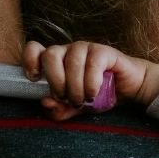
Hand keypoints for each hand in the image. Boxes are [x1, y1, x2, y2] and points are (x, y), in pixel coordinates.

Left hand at [22, 40, 158, 120]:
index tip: (35, 79)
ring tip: (82, 99)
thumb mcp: (74, 108)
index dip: (30, 60)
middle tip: (66, 97)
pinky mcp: (103, 50)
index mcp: (56, 61)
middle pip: (51, 55)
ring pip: (71, 61)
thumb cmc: (97, 95)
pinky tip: (94, 93)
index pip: (34, 49)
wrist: (128, 90)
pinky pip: (92, 63)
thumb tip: (45, 102)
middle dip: (56, 81)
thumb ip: (58, 109)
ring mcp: (85, 48)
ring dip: (75, 86)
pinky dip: (91, 82)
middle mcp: (68, 51)